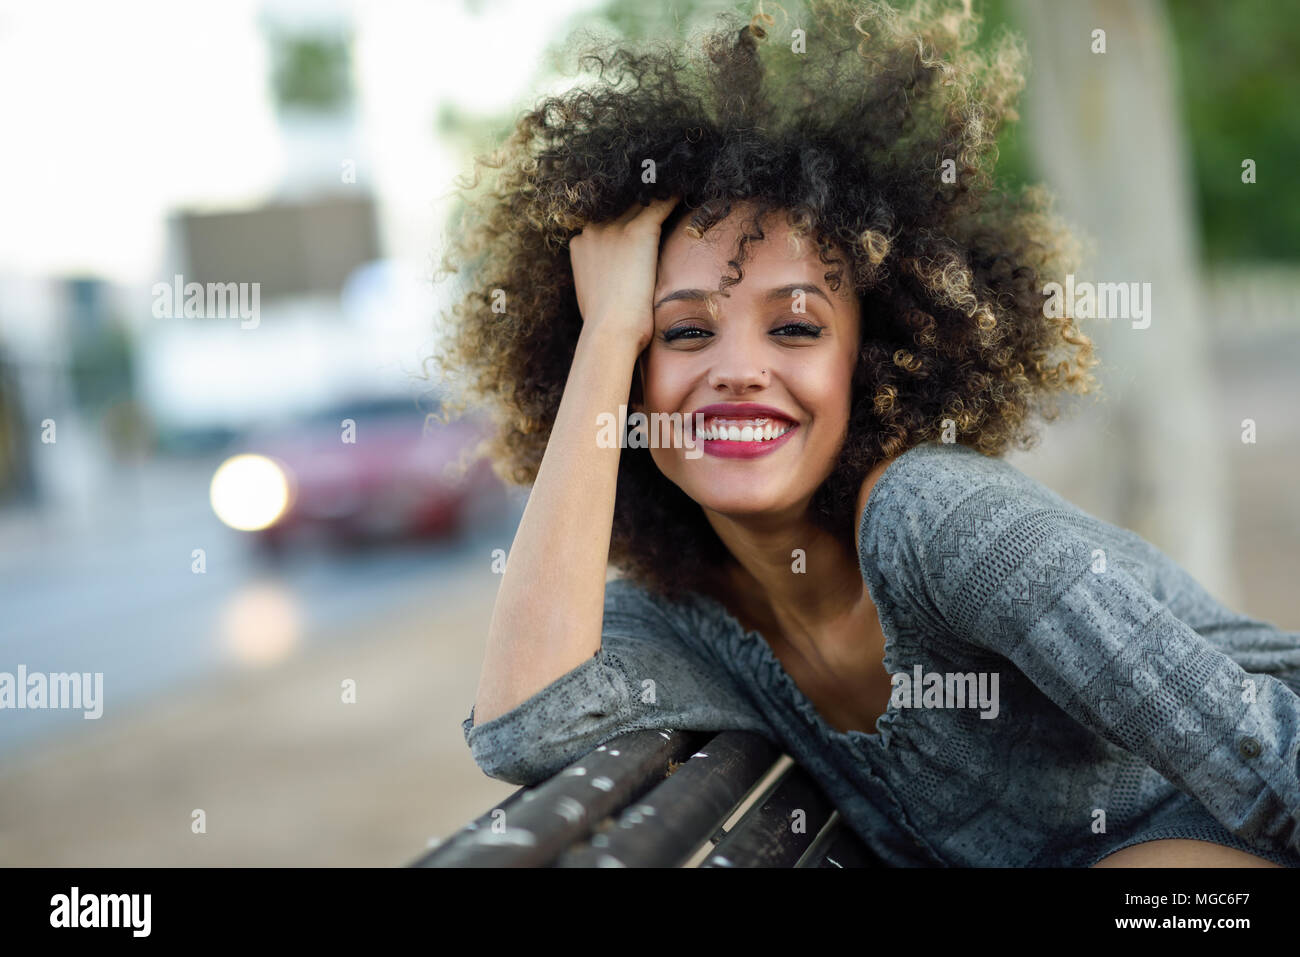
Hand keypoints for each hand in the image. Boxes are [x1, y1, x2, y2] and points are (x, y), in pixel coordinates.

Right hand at [569, 196, 679, 353]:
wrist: (610, 331)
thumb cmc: (606, 325)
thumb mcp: (593, 294)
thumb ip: (601, 276)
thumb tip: (614, 282)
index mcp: (580, 244)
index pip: (607, 222)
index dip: (625, 223)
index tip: (641, 226)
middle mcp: (593, 230)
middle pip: (622, 208)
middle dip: (640, 208)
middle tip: (662, 204)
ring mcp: (614, 229)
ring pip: (641, 204)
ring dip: (657, 200)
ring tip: (675, 192)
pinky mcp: (638, 232)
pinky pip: (660, 205)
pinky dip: (673, 198)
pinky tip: (685, 193)